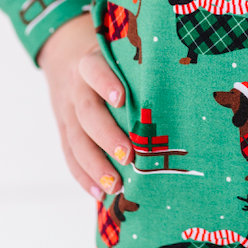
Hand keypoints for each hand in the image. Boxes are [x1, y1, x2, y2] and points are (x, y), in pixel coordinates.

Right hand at [37, 13, 132, 198]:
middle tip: (128, 156)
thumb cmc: (109, 60)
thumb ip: (138, 68)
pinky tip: (100, 194)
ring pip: (76, 139)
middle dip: (107, 135)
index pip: (95, 70)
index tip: (122, 98)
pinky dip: (83, 177)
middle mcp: (76, 88)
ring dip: (95, 165)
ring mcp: (66, 110)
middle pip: (87, 112)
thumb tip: (185, 90)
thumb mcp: (117, 53)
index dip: (105, 82)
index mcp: (91, 63)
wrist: (64, 52)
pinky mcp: (62, 129)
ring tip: (115, 185)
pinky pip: (70, 155)